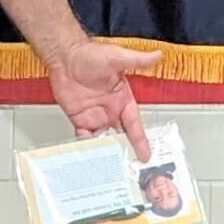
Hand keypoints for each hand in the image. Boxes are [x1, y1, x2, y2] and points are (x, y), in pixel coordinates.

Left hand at [48, 37, 160, 159]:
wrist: (65, 56)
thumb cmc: (91, 55)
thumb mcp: (117, 57)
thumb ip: (137, 60)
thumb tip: (158, 55)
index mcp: (123, 99)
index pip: (134, 124)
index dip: (140, 140)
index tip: (146, 154)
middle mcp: (111, 110)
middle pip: (120, 136)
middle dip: (125, 151)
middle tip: (128, 168)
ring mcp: (95, 116)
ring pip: (103, 139)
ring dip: (106, 151)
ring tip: (109, 168)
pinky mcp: (79, 118)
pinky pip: (84, 137)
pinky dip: (86, 147)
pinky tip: (88, 156)